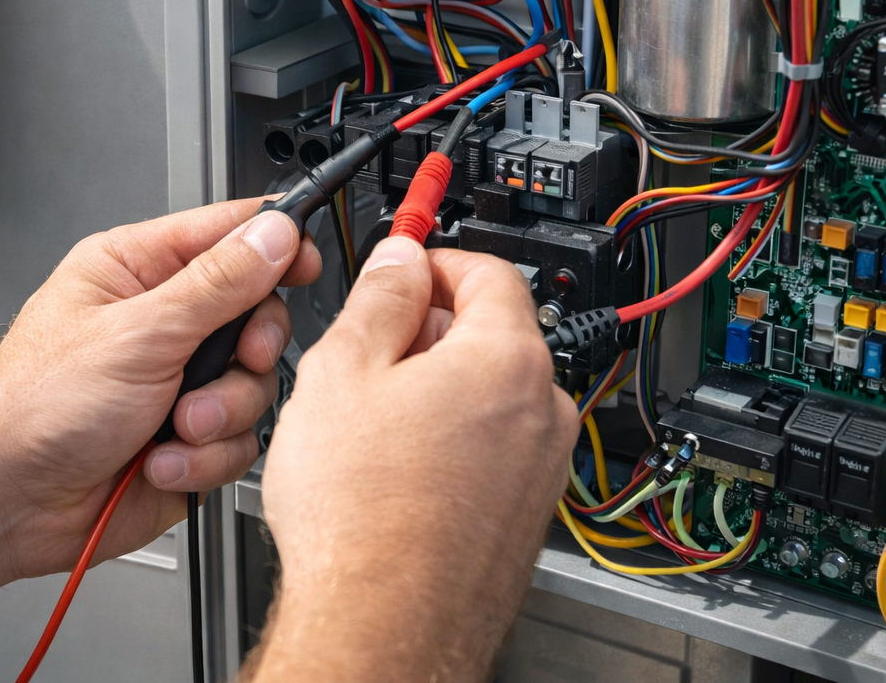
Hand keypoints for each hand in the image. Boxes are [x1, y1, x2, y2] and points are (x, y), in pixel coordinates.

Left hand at [0, 198, 319, 580]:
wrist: (5, 503)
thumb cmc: (33, 406)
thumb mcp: (137, 331)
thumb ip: (217, 283)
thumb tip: (274, 235)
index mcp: (137, 271)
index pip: (228, 234)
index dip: (276, 245)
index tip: (305, 262)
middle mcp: (161, 323)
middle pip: (257, 314)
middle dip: (248, 349)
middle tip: (234, 359)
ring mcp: (176, 383)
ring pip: (254, 385)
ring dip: (219, 412)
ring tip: (173, 424)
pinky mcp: (186, 439)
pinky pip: (237, 441)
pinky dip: (203, 457)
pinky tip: (159, 459)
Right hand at [246, 236, 575, 682]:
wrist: (381, 626)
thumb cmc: (361, 517)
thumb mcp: (341, 371)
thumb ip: (379, 298)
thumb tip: (400, 260)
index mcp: (508, 360)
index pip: (490, 271)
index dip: (437, 258)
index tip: (404, 267)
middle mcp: (544, 412)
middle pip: (494, 334)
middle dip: (432, 329)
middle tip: (370, 347)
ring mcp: (542, 470)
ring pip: (493, 397)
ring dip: (441, 389)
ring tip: (372, 423)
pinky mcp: (527, 517)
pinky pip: (495, 452)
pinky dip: (454, 443)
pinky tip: (396, 472)